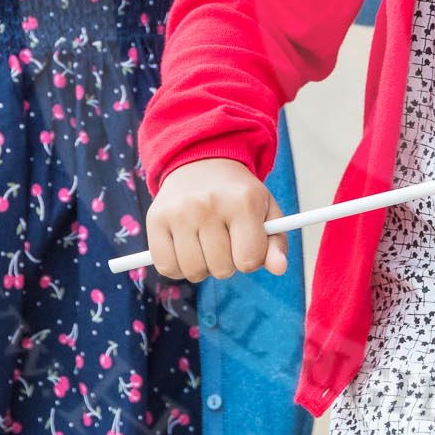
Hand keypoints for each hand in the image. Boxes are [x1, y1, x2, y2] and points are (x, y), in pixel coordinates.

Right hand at [144, 157, 287, 281]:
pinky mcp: (155, 220)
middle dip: (227, 262)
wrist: (201, 162)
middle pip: (221, 269)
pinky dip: (177, 266)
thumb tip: (279, 268)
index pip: (249, 261)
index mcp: (243, 201)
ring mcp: (179, 212)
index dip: (250, 259)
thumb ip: (276, 242)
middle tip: (224, 239)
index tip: (246, 244)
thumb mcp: (266, 211)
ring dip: (202, 266)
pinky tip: (185, 246)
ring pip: (194, 272)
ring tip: (205, 242)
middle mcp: (208, 204)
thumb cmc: (238, 195)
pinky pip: (167, 267)